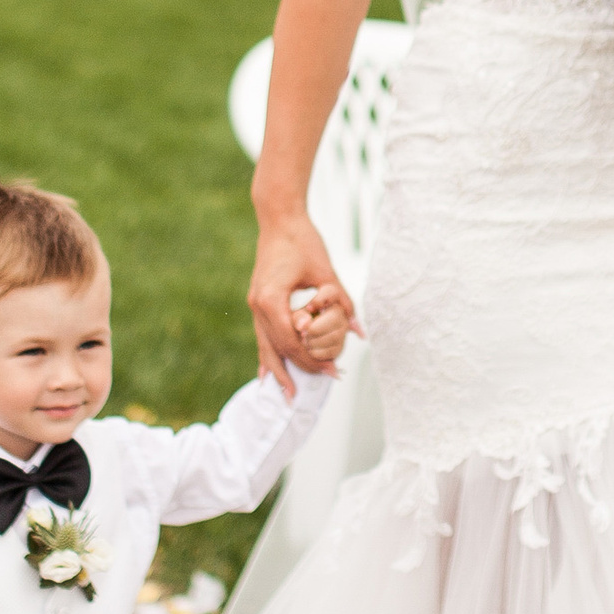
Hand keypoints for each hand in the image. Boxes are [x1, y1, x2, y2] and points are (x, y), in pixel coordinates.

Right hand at [250, 208, 351, 392]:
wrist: (279, 218)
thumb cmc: (304, 241)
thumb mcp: (327, 273)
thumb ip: (342, 303)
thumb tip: (359, 332)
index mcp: (272, 299)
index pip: (292, 341)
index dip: (312, 359)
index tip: (333, 370)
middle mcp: (258, 305)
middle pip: (278, 349)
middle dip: (300, 369)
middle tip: (322, 383)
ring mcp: (254, 304)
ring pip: (265, 346)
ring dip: (278, 370)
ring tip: (287, 394)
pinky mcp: (257, 301)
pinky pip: (261, 335)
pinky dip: (267, 355)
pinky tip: (266, 373)